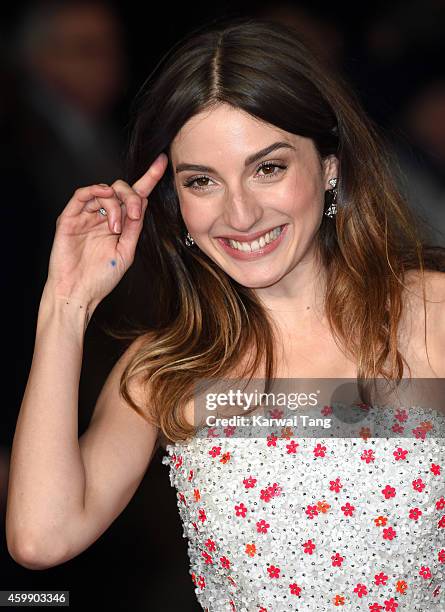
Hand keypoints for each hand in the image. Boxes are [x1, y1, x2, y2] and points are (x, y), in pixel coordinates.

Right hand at [45, 153, 167, 309]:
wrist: (77, 293)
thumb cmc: (100, 278)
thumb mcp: (126, 251)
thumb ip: (134, 227)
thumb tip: (142, 202)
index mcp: (119, 224)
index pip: (136, 196)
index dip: (149, 178)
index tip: (162, 162)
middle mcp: (103, 216)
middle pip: (121, 190)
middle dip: (132, 197)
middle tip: (134, 216)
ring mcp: (86, 216)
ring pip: (104, 191)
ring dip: (115, 205)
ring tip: (115, 228)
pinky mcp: (70, 218)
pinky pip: (81, 195)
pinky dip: (95, 191)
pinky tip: (104, 202)